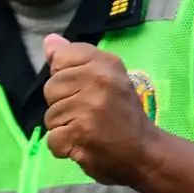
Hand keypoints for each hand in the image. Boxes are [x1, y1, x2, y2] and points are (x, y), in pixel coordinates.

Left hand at [42, 34, 158, 184]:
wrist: (145, 152)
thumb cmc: (124, 114)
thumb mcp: (107, 78)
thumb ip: (74, 59)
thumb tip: (48, 41)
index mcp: (106, 63)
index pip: (62, 57)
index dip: (68, 76)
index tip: (87, 89)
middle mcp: (98, 80)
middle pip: (51, 87)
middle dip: (64, 104)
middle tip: (90, 113)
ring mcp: (88, 108)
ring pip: (50, 116)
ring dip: (65, 128)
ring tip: (89, 130)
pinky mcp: (78, 134)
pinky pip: (53, 139)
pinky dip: (65, 147)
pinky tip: (84, 145)